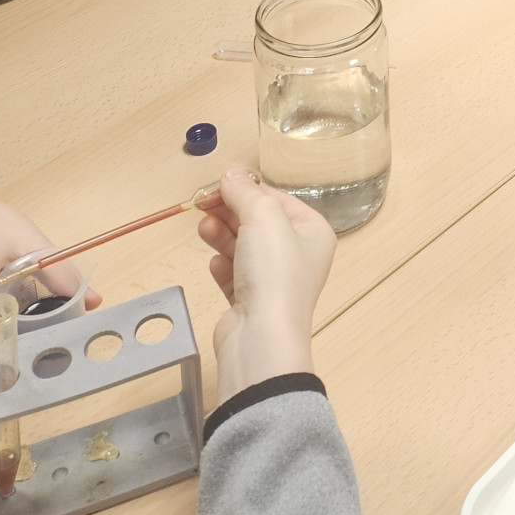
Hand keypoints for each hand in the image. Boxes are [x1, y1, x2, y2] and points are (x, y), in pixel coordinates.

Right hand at [197, 169, 335, 402]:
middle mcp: (298, 255)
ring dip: (222, 235)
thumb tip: (231, 176)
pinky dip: (223, 266)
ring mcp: (274, 280)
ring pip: (243, 247)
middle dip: (230, 211)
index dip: (246, 189)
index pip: (277, 199)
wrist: (261, 338)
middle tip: (202, 204)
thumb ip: (245, 192)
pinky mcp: (252, 302)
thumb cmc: (274, 274)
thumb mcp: (263, 216)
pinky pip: (234, 275)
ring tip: (203, 229)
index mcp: (312, 232)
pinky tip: (214, 264)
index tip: (217, 184)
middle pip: (258, 222)